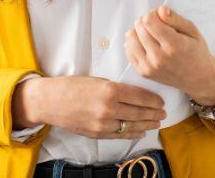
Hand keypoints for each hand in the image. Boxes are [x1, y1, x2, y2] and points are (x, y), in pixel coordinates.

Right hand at [12, 75, 165, 139]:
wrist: (50, 101)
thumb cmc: (72, 86)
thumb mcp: (97, 80)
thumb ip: (116, 88)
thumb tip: (135, 94)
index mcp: (110, 90)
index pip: (140, 96)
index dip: (153, 100)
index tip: (161, 101)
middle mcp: (108, 108)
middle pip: (139, 112)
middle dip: (154, 113)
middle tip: (164, 113)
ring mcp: (102, 123)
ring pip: (131, 126)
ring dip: (147, 125)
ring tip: (156, 123)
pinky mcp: (97, 133)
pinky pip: (119, 135)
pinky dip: (132, 133)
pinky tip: (140, 131)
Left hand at [124, 6, 214, 105]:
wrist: (197, 78)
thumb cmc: (196, 51)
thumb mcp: (192, 31)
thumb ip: (175, 19)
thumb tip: (160, 10)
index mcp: (174, 45)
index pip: (149, 21)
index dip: (153, 13)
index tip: (160, 16)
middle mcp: (159, 58)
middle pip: (139, 27)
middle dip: (146, 21)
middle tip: (156, 24)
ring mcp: (149, 67)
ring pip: (130, 38)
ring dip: (138, 31)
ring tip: (150, 34)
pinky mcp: (143, 72)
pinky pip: (128, 50)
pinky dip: (135, 43)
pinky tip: (146, 43)